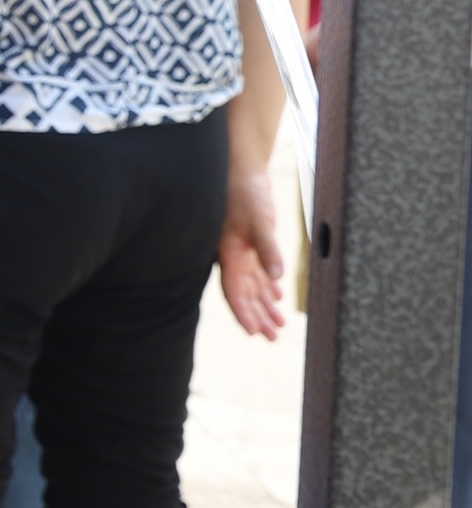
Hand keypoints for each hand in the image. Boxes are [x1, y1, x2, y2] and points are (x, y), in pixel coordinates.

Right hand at [219, 163, 289, 340]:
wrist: (238, 170)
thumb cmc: (245, 194)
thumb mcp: (259, 221)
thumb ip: (267, 249)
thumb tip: (275, 277)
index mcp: (229, 255)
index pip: (234, 292)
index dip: (244, 313)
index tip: (254, 332)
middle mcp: (232, 258)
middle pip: (244, 295)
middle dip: (258, 316)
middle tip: (272, 338)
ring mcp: (240, 251)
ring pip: (252, 286)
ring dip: (265, 305)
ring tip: (279, 325)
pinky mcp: (249, 243)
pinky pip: (258, 272)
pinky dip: (267, 286)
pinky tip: (276, 296)